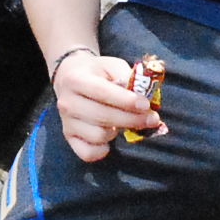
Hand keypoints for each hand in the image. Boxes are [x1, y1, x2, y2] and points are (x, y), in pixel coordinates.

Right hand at [49, 48, 161, 162]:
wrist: (69, 78)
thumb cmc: (97, 73)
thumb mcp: (111, 65)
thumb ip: (126, 76)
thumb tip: (142, 95)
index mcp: (75, 79)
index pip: (102, 92)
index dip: (126, 101)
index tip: (146, 105)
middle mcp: (67, 102)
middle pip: (102, 117)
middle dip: (132, 119)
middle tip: (152, 119)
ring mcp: (67, 122)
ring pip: (98, 136)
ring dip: (118, 131)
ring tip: (124, 122)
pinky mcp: (69, 138)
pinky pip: (87, 153)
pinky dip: (102, 150)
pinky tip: (110, 137)